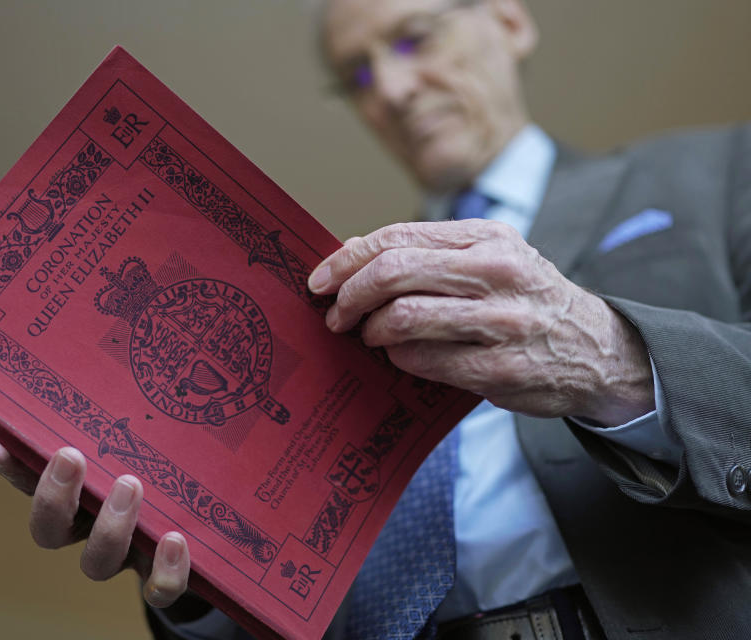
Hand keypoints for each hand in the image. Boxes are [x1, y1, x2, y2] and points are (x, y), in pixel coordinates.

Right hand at [0, 435, 190, 607]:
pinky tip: (174, 538)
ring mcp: (125, 556)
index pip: (29, 482)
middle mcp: (90, 529)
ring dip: (109, 527)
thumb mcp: (135, 440)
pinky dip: (165, 569)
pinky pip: (158, 587)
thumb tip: (68, 375)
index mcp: (75, 495)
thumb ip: (107, 420)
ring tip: (130, 483)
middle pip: (50, 532)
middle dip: (54, 497)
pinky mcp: (163, 576)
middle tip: (71, 455)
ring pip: (97, 563)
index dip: (8, 467)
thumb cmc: (162, 464)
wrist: (206, 524)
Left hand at [308, 221, 653, 424]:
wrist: (596, 349)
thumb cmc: (524, 300)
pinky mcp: (501, 367)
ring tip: (370, 336)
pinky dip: (400, 359)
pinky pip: (424, 361)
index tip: (320, 281)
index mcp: (487, 237)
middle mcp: (497, 272)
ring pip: (404, 318)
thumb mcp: (487, 259)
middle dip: (350, 296)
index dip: (347, 259)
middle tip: (336, 316)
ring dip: (373, 331)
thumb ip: (424, 253)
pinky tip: (401, 357)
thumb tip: (350, 250)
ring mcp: (502, 321)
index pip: (397, 238)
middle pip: (394, 272)